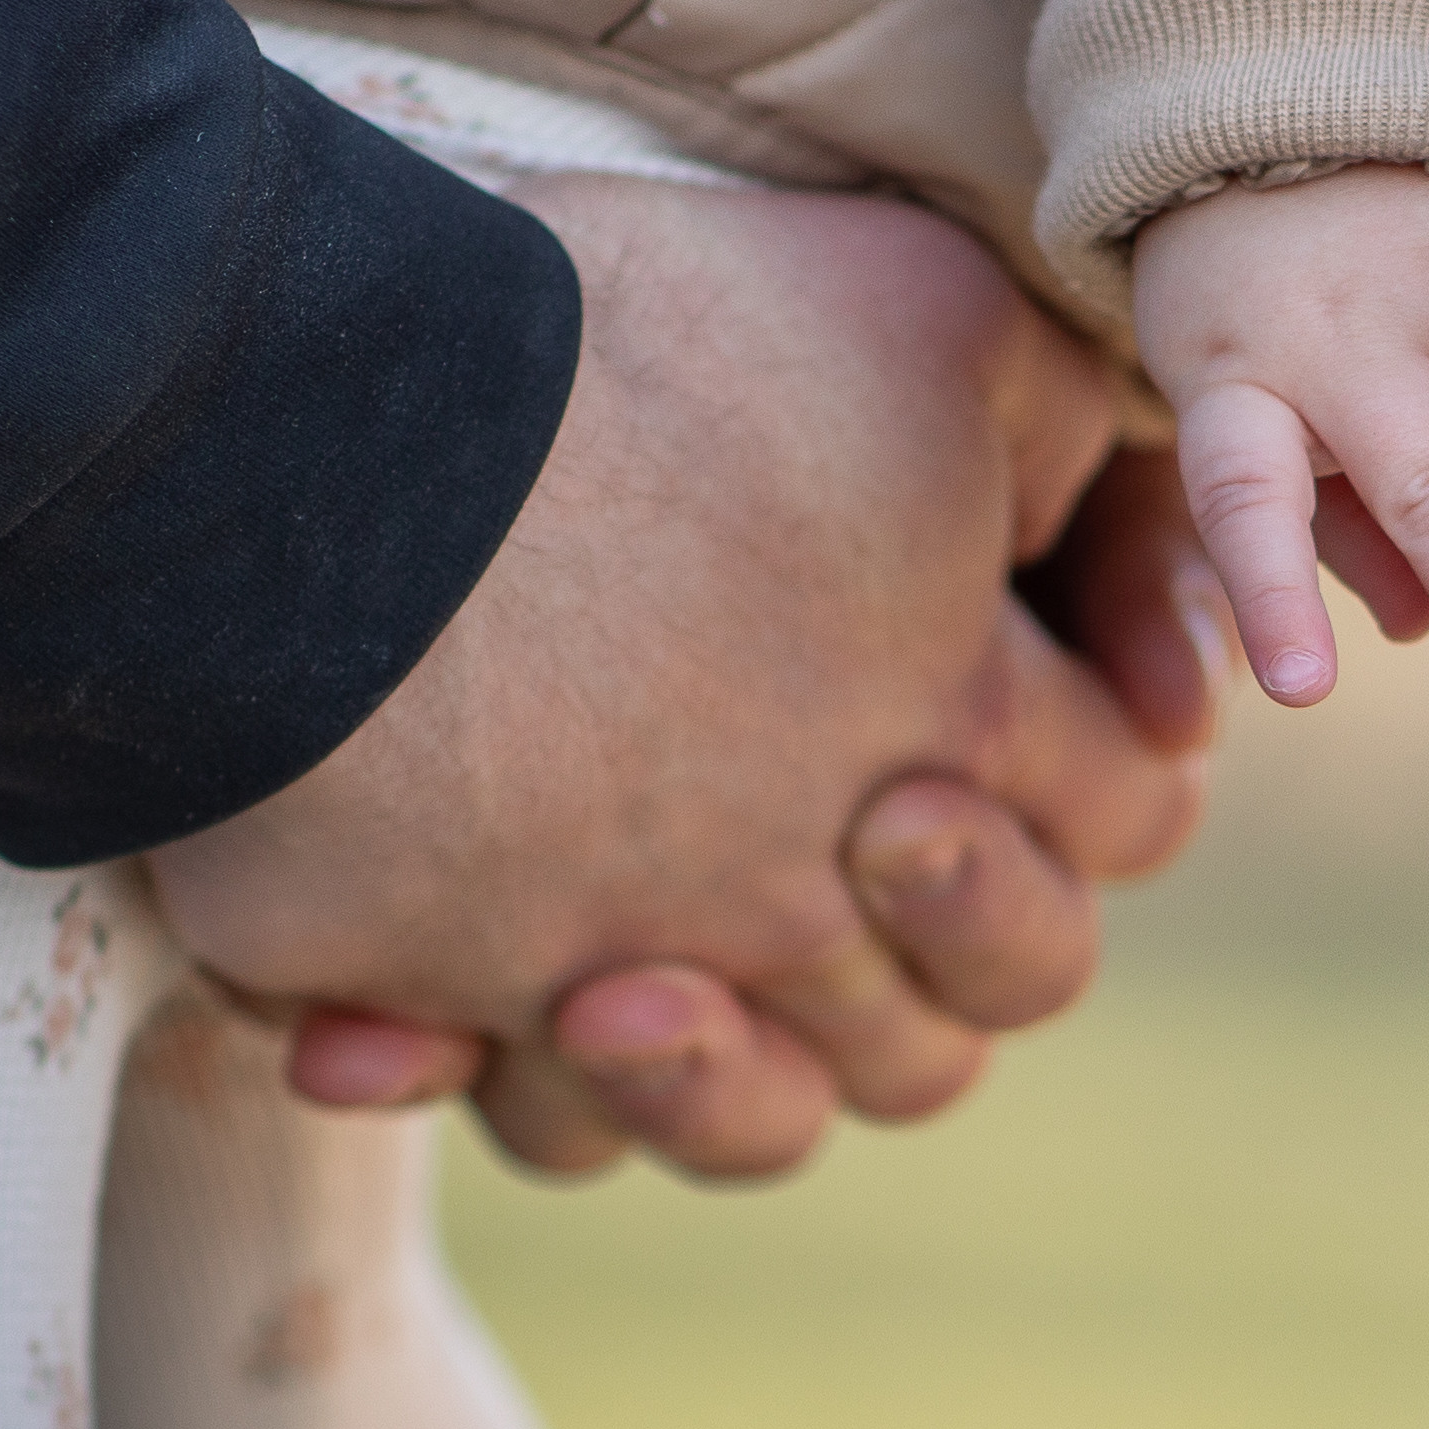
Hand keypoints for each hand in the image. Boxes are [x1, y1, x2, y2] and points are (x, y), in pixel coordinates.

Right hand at [153, 175, 1204, 1177]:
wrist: (304, 404)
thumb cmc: (634, 341)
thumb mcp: (926, 309)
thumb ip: (1049, 432)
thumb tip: (1069, 525)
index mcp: (956, 728)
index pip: (1123, 819)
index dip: (1109, 778)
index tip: (1022, 710)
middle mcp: (799, 888)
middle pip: (951, 1019)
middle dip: (950, 940)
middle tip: (875, 821)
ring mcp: (607, 962)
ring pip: (753, 1119)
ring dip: (728, 1065)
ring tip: (651, 973)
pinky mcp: (410, 981)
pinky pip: (512, 1102)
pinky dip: (491, 1071)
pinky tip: (453, 1004)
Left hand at [1129, 165, 1428, 726]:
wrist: (1289, 100)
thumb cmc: (1266, 305)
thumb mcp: (1244, 404)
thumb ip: (1322, 527)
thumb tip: (1410, 634)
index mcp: (1243, 380)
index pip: (1250, 499)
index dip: (1276, 596)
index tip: (1310, 688)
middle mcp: (1347, 336)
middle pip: (1425, 482)